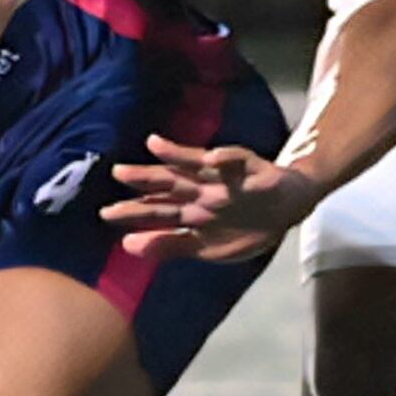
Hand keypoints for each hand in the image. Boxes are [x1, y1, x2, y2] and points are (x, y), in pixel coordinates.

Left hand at [104, 135, 323, 261]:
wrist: (290, 210)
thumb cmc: (245, 226)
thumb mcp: (206, 248)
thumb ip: (169, 246)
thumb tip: (128, 246)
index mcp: (191, 210)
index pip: (158, 209)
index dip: (134, 211)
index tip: (105, 213)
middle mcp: (203, 190)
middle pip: (170, 183)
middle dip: (146, 178)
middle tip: (118, 172)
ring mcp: (226, 178)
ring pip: (197, 166)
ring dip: (178, 157)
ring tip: (156, 147)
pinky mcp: (252, 169)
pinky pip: (238, 161)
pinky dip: (226, 159)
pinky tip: (213, 157)